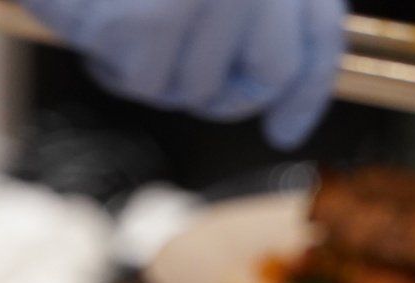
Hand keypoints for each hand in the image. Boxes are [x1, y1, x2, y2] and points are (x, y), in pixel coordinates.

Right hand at [19, 0, 345, 148]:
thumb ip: (259, 21)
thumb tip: (283, 119)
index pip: (316, 38)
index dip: (306, 93)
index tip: (286, 131)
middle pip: (267, 77)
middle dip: (224, 90)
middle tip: (173, 62)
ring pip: (200, 88)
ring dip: (158, 72)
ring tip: (124, 24)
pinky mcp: (153, 20)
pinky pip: (148, 83)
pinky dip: (114, 64)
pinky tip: (98, 26)